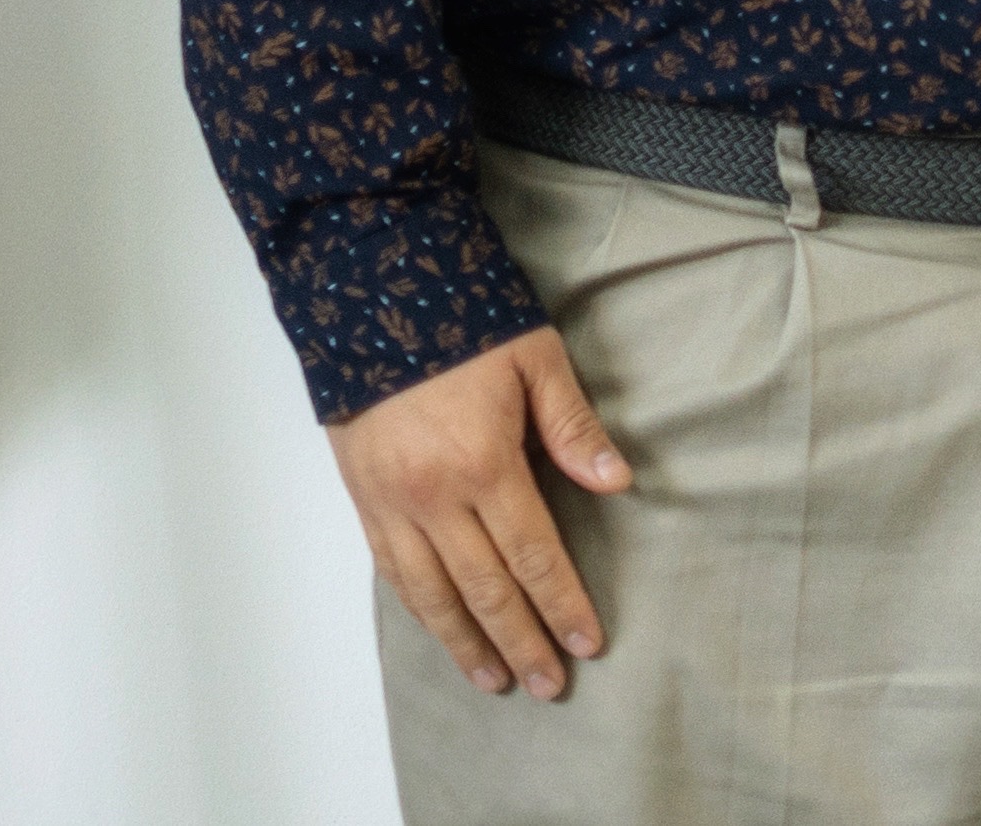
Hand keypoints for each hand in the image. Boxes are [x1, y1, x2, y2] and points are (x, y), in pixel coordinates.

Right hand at [327, 327, 629, 700]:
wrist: (368, 296)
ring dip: (467, 643)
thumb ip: (573, 427)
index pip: (533, 554)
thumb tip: (616, 483)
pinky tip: (442, 633)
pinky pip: (394, 571)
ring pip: (433, 594)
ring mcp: (393, 504)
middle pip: (485, 588)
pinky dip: (421, 610)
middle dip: (521, 641)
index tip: (587, 643)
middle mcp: (434, 497)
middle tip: (550, 685)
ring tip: (497, 679)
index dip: (562, 604)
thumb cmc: (463, 323)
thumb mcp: (534, 358)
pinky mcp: (364, 500)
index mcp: (484, 463)